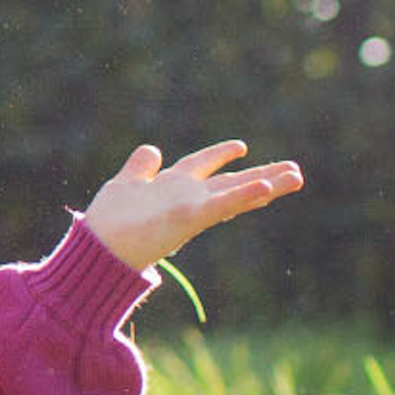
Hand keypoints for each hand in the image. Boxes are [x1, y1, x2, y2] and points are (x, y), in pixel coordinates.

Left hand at [82, 140, 302, 271]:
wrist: (98, 248)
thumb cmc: (110, 221)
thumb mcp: (126, 183)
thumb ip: (140, 167)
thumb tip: (153, 149)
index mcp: (173, 187)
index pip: (205, 169)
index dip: (222, 156)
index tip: (243, 146)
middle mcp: (188, 198)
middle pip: (231, 182)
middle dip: (262, 175)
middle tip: (296, 170)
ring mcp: (191, 209)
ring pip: (236, 193)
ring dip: (266, 185)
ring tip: (297, 177)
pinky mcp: (189, 218)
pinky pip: (221, 205)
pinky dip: (242, 197)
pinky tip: (264, 187)